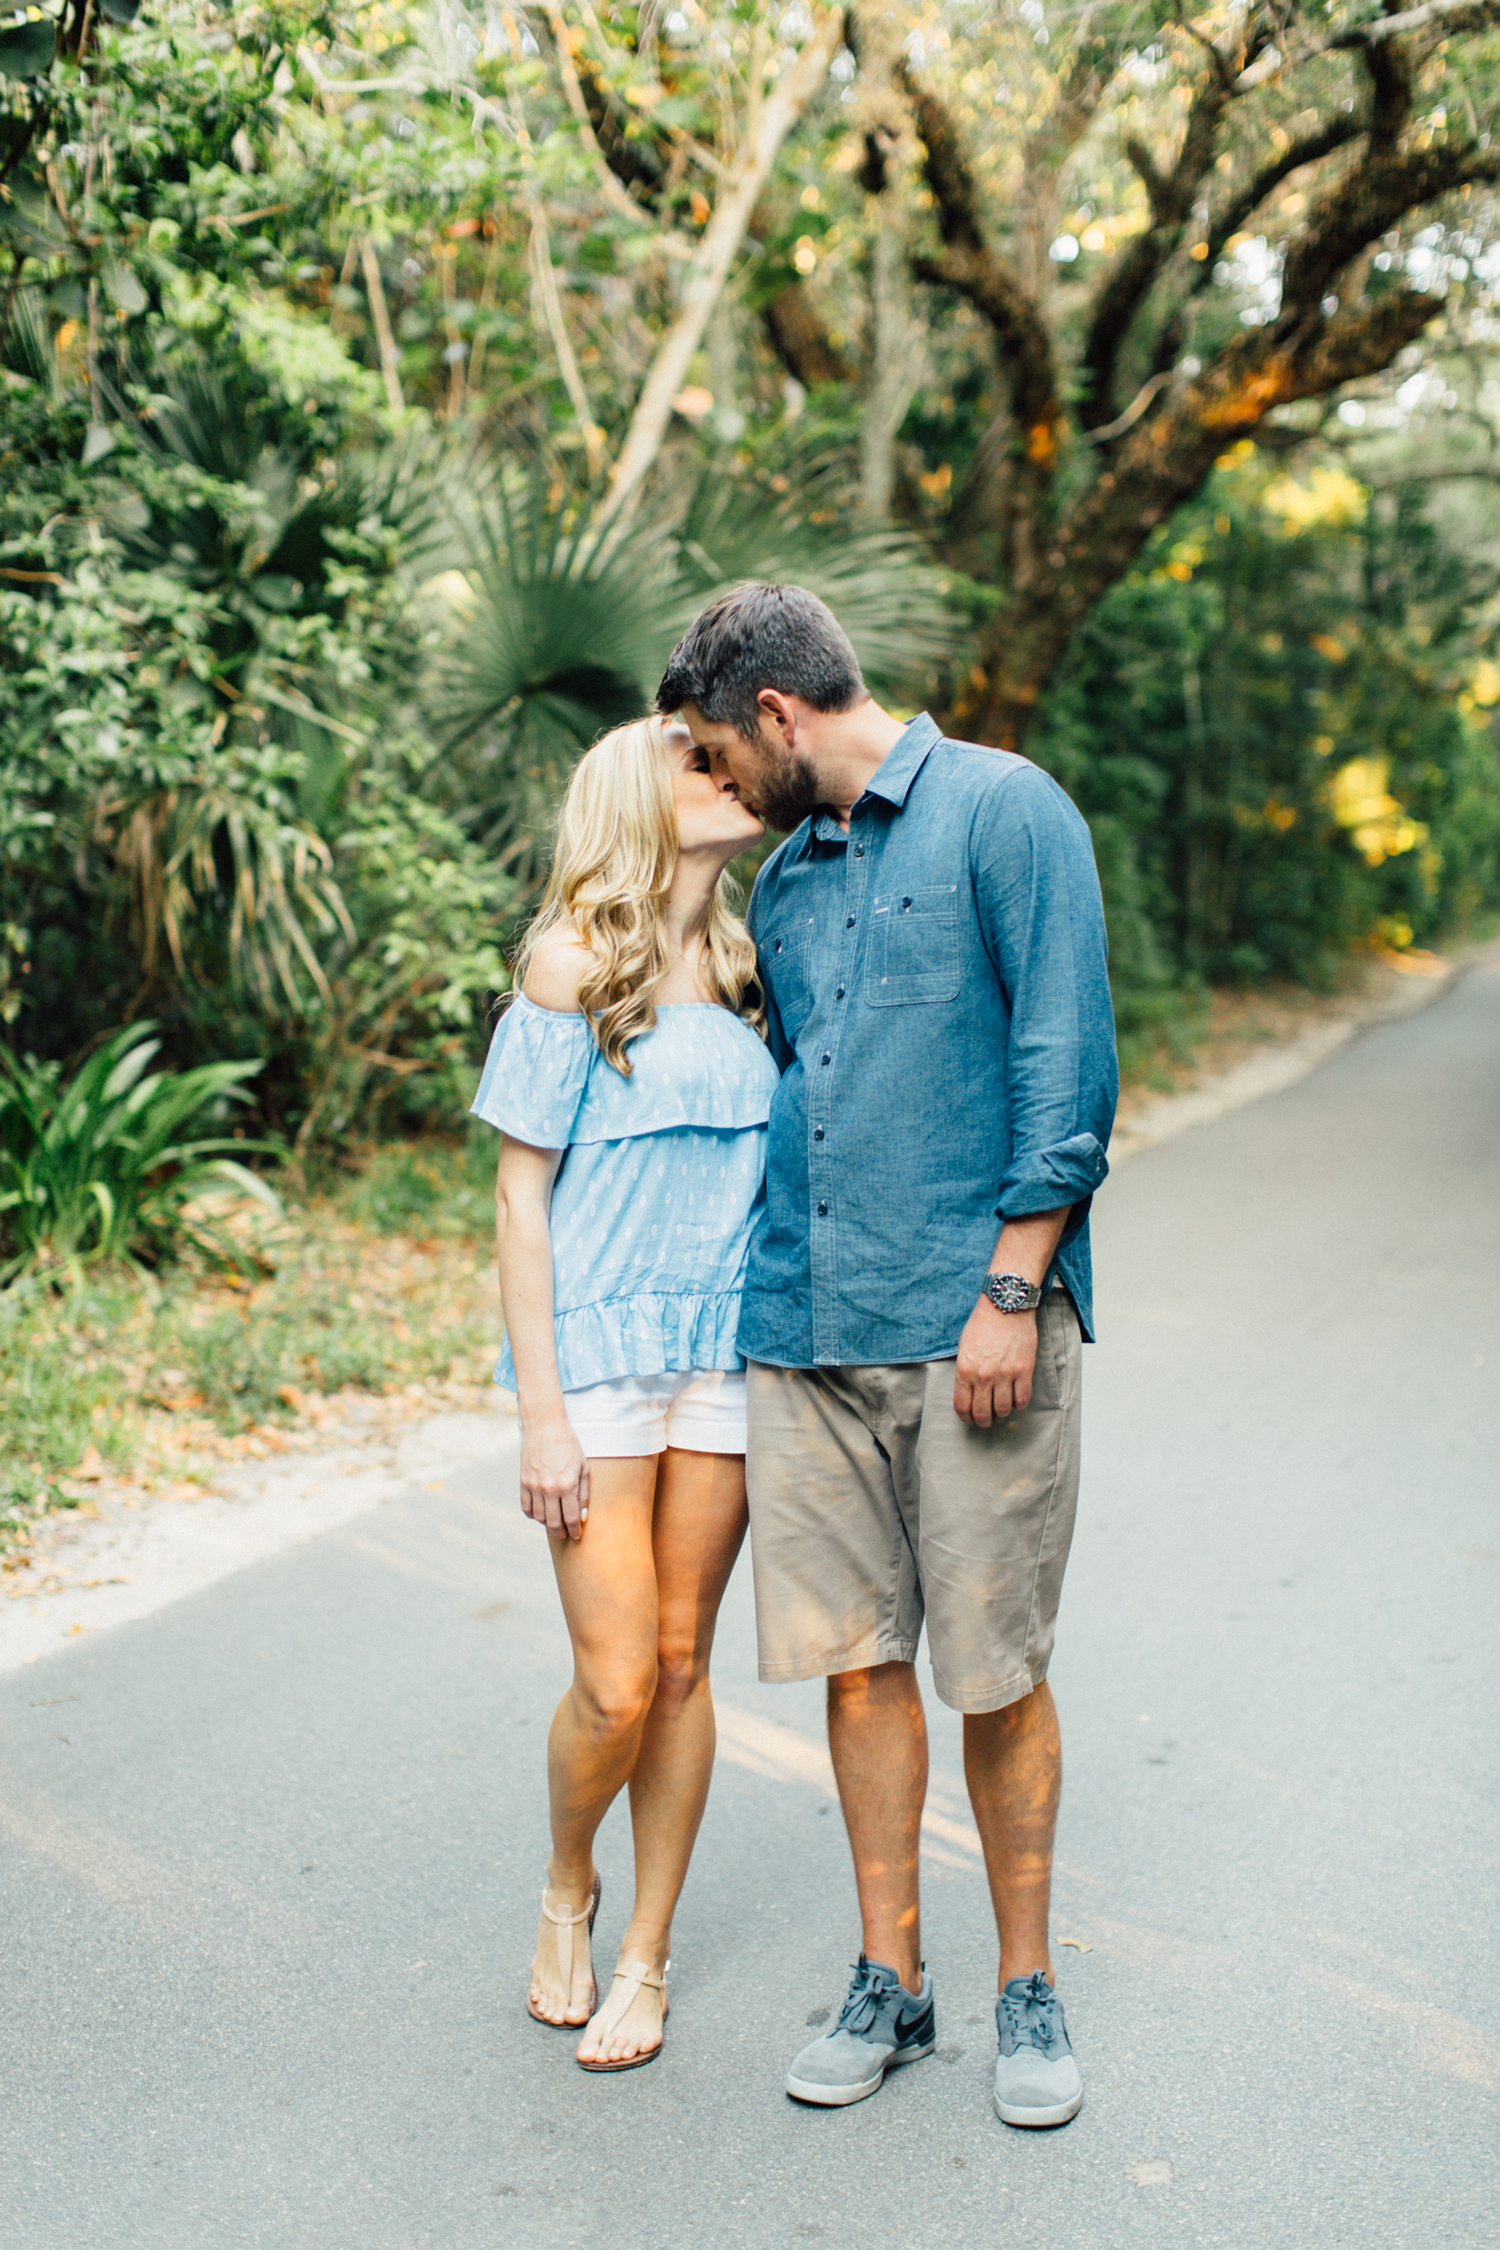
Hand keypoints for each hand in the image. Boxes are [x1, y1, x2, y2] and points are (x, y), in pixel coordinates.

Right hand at [519, 1411, 589, 1540]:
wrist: (545, 1426)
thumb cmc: (569, 1445)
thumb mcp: (583, 1467)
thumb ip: (583, 1493)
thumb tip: (582, 1516)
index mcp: (567, 1485)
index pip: (571, 1518)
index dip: (575, 1530)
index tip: (577, 1535)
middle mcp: (549, 1488)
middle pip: (554, 1522)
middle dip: (562, 1532)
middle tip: (566, 1534)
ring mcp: (533, 1486)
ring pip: (539, 1518)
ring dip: (548, 1524)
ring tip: (555, 1523)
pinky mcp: (523, 1482)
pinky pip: (526, 1508)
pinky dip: (533, 1515)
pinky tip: (541, 1513)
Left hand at [953, 1295, 1038, 1426]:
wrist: (1006, 1306)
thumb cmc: (983, 1323)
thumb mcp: (964, 1347)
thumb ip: (965, 1371)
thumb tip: (968, 1392)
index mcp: (965, 1370)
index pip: (962, 1406)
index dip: (966, 1417)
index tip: (970, 1419)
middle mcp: (984, 1376)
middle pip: (982, 1413)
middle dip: (983, 1421)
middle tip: (986, 1421)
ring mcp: (1005, 1374)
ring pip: (1003, 1409)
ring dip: (1002, 1413)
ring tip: (1002, 1409)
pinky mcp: (1024, 1371)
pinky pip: (1022, 1399)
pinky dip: (1019, 1405)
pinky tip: (1016, 1401)